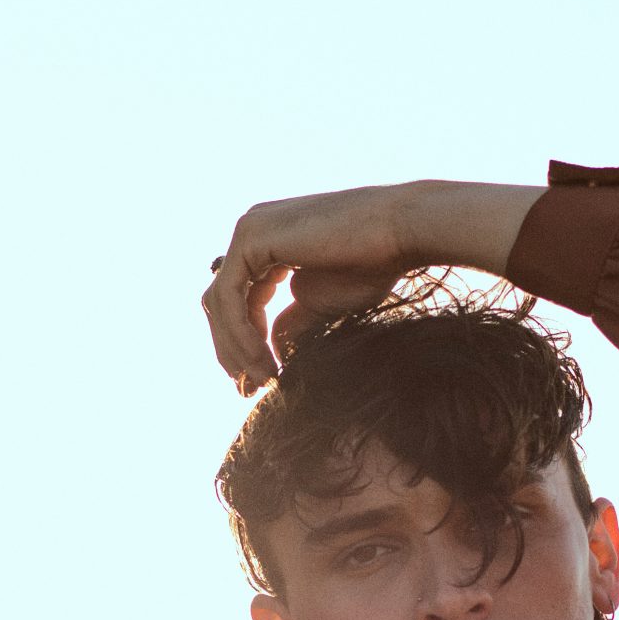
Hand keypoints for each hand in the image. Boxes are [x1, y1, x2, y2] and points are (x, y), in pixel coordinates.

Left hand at [201, 186, 409, 393]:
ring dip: (235, 348)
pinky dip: (240, 333)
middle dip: (231, 349)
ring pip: (219, 302)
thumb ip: (291, 323)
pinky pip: (229, 296)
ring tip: (261, 381)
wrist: (399, 233)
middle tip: (249, 390)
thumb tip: (272, 353)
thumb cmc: (373, 263)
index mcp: (265, 242)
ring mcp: (248, 230)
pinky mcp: (252, 237)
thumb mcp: (321, 303)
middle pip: (220, 301)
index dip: (242, 343)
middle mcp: (250, 231)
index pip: (236, 299)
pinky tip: (262, 360)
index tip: (262, 381)